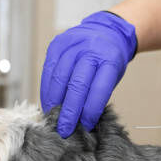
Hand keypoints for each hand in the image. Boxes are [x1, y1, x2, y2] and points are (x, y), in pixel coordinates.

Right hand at [40, 11, 136, 137]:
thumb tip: (83, 121)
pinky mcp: (57, 44)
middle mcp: (90, 50)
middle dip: (70, 111)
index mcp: (110, 59)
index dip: (91, 110)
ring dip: (55, 102)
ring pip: (59, 78)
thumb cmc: (109, 59)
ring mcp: (72, 45)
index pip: (99, 89)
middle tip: (65, 129)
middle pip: (77, 85)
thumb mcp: (113, 75)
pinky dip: (47, 90)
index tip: (86, 125)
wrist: (106, 31)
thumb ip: (99, 94)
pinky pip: (49, 71)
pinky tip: (48, 103)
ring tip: (54, 118)